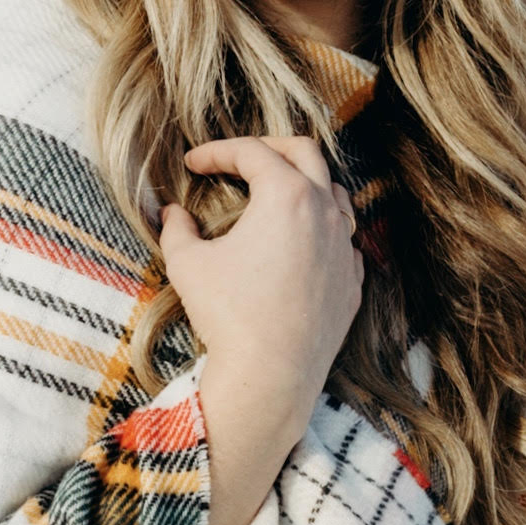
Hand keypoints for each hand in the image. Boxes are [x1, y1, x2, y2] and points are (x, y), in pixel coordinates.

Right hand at [154, 134, 361, 441]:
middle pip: (305, 153)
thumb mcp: (188, 264)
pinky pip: (343, 240)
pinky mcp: (352, 282)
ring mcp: (346, 248)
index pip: (252, 153)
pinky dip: (321, 229)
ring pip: (333, 193)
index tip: (193, 164)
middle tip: (238, 158)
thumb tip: (173, 215)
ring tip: (274, 193)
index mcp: (287, 196)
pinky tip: (299, 243)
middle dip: (268, 148)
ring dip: (302, 184)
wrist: (271, 376)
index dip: (217, 152)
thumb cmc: (228, 315)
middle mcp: (326, 213)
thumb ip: (177, 230)